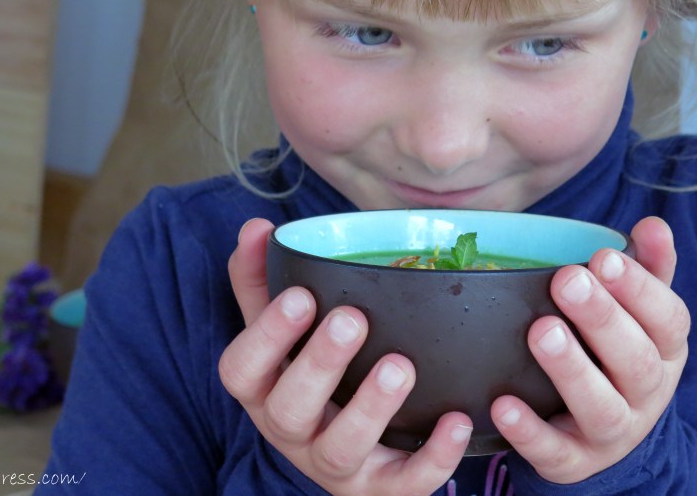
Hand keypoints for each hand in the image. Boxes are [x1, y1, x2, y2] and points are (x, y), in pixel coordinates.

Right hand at [219, 218, 473, 495]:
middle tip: (352, 319)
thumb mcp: (284, 333)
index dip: (266, 336)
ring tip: (401, 365)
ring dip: (370, 408)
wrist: (353, 453)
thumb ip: (264, 282)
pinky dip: (432, 459)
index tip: (300, 296)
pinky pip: (403, 485)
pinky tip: (455, 421)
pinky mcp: (381, 490)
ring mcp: (335, 466)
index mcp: (263, 391)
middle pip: (289, 410)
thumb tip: (255, 226)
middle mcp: (291, 434)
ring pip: (341, 451)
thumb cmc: (314, 378)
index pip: (242, 370)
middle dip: (319, 365)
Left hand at [491, 216, 689, 482]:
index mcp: (664, 351)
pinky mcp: (572, 461)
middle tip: (566, 280)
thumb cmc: (615, 356)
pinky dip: (529, 431)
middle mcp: (646, 394)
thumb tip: (652, 224)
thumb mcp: (638, 316)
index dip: (639, 289)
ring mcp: (611, 433)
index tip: (603, 257)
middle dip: (602, 319)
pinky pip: (554, 451)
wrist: (604, 436)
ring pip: (601, 408)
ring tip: (541, 331)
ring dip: (571, 369)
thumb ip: (645, 271)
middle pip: (635, 360)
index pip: (667, 320)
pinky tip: (503, 404)